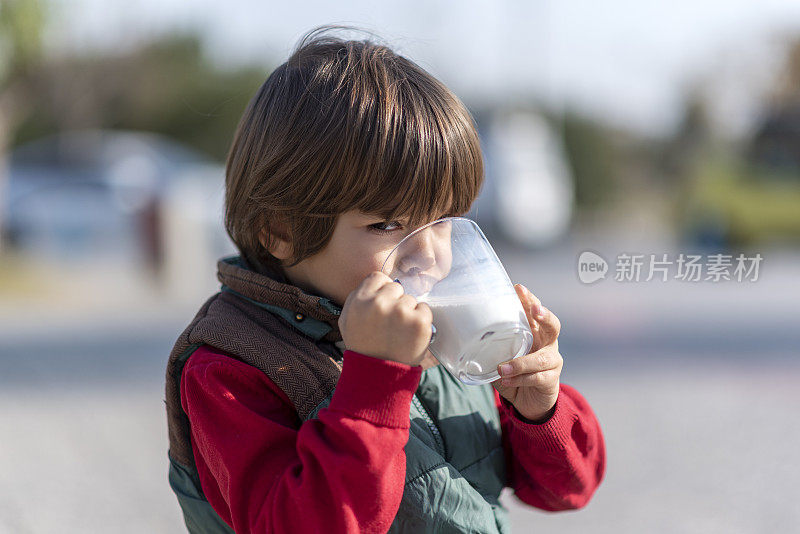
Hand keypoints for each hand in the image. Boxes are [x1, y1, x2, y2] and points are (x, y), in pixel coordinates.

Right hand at [339, 272, 433, 366]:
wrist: (378, 377)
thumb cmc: (363, 348)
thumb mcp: (347, 321)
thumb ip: (357, 298)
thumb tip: (376, 284)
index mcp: (360, 300)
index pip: (378, 277)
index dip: (382, 290)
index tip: (384, 304)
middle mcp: (380, 303)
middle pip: (396, 287)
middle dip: (395, 301)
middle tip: (391, 322)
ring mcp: (401, 311)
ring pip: (411, 299)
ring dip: (408, 312)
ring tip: (399, 332)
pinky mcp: (420, 322)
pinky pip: (425, 309)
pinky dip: (421, 321)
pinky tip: (410, 335)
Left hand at [492, 284, 562, 422]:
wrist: (528, 401)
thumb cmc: (513, 373)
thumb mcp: (501, 357)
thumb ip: (490, 347)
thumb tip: (462, 336)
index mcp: (535, 333)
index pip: (535, 312)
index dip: (529, 299)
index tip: (518, 288)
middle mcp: (547, 344)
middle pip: (553, 326)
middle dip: (544, 316)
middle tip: (534, 310)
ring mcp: (552, 362)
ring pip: (541, 358)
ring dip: (520, 362)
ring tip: (502, 368)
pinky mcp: (551, 380)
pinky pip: (537, 377)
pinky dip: (520, 379)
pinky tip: (506, 381)